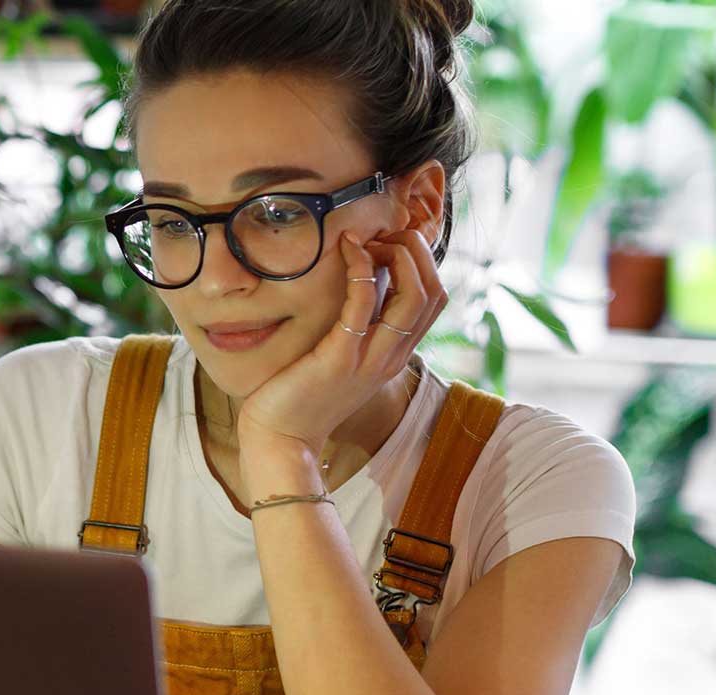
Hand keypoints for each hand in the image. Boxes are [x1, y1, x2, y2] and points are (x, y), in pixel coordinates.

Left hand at [232, 228, 446, 495]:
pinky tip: (347, 251)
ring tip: (368, 239)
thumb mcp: (341, 358)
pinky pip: (364, 304)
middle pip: (434, 292)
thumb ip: (357, 328)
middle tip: (383, 234)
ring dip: (398, 256)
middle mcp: (391, 357)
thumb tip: (360, 284)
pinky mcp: (340, 357)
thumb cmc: (302, 395)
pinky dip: (361, 270)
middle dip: (417, 252)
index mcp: (394, 355)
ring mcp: (370, 358)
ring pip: (414, 297)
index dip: (422, 262)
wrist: (281, 439)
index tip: (389, 243)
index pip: (434, 299)